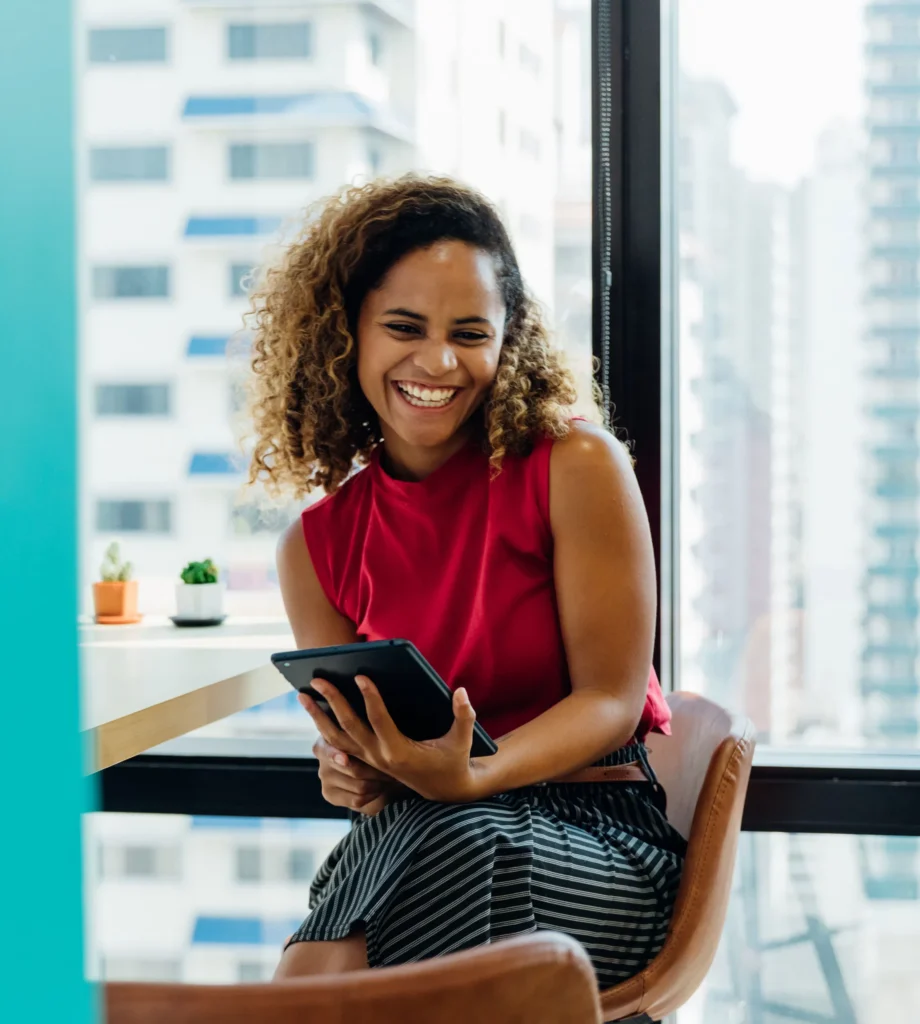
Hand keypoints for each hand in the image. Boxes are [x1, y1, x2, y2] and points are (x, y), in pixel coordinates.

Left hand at [301, 676, 484, 803]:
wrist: (444, 790)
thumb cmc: (454, 760)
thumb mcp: (463, 740)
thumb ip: (464, 715)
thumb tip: (460, 691)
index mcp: (400, 752)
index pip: (379, 720)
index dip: (370, 697)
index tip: (360, 675)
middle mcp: (379, 757)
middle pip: (348, 727)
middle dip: (332, 701)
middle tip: (318, 678)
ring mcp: (369, 760)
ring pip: (336, 738)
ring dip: (318, 717)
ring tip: (303, 694)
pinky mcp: (366, 760)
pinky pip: (338, 745)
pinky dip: (324, 728)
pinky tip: (314, 710)